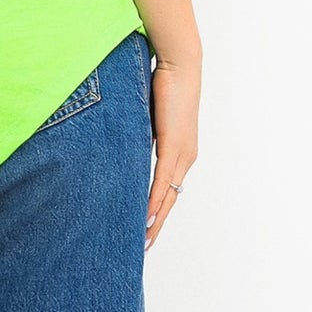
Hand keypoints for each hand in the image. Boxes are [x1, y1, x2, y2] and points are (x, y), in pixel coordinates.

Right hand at [145, 58, 199, 251]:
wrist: (180, 64)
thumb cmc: (165, 84)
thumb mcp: (149, 116)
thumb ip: (142, 134)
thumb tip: (126, 144)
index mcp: (181, 151)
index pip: (168, 190)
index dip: (157, 211)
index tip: (145, 229)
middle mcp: (185, 157)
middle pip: (170, 200)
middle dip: (156, 225)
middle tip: (143, 247)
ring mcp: (182, 153)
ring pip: (167, 196)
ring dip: (155, 219)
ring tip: (143, 239)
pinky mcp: (174, 145)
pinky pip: (162, 180)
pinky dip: (154, 200)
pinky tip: (146, 216)